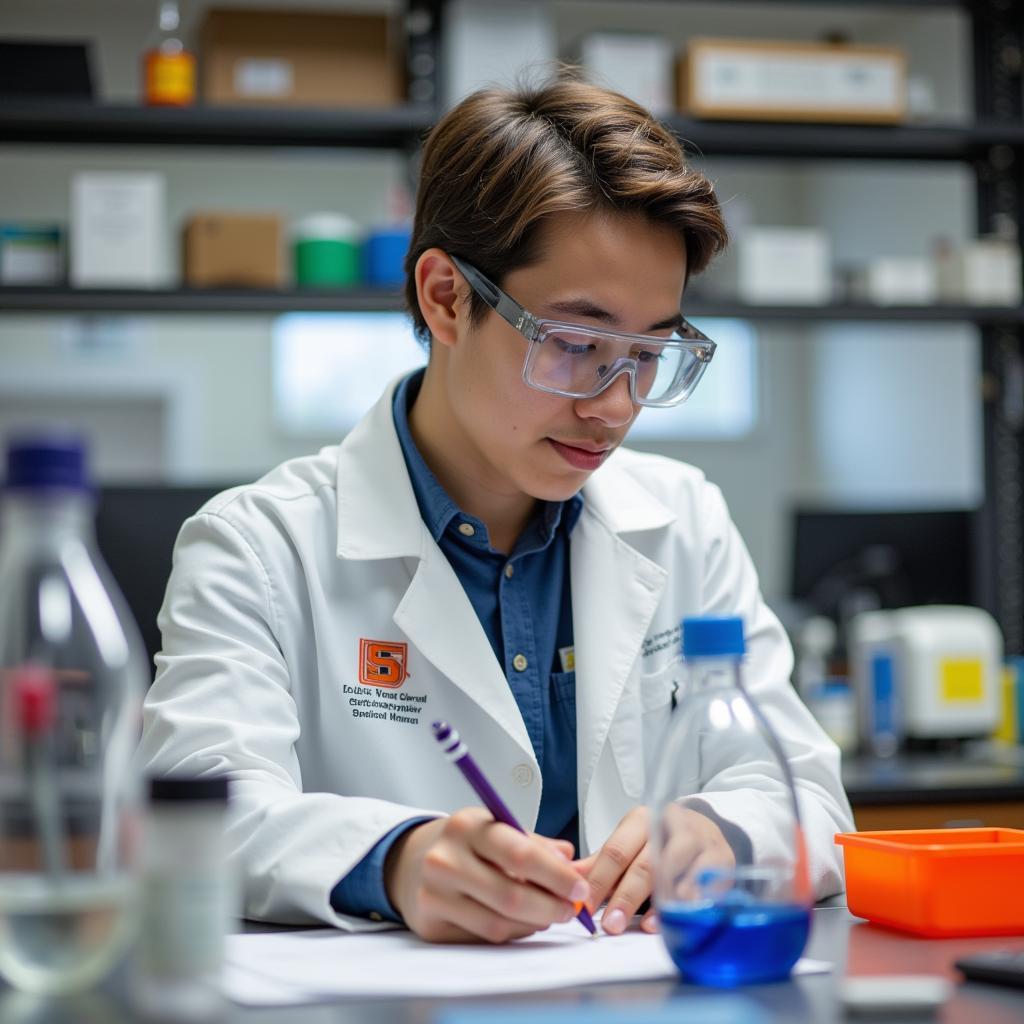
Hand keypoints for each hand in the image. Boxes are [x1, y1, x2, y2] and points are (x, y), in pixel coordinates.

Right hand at [383, 808, 589, 943]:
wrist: (410, 861)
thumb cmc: (462, 844)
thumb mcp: (494, 828)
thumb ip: (534, 843)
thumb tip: (568, 859)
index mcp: (466, 827)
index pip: (520, 854)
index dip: (556, 875)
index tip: (580, 888)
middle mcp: (445, 860)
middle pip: (511, 896)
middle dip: (551, 906)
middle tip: (572, 909)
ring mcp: (434, 895)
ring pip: (498, 923)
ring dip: (534, 923)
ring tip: (549, 914)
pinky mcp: (430, 925)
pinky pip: (483, 937)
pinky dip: (511, 932)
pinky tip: (522, 922)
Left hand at [576, 805, 734, 935]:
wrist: (705, 828)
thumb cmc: (659, 841)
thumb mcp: (629, 843)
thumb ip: (600, 864)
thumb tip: (565, 878)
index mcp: (641, 819)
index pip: (616, 851)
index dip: (599, 880)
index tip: (585, 906)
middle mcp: (669, 825)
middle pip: (644, 865)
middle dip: (625, 897)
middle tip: (610, 924)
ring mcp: (698, 841)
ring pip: (676, 872)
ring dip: (659, 903)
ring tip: (644, 926)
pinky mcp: (721, 858)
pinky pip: (705, 883)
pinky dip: (690, 903)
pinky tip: (678, 917)